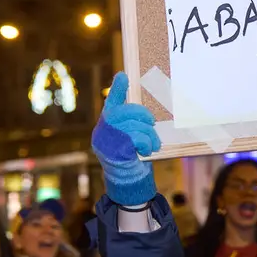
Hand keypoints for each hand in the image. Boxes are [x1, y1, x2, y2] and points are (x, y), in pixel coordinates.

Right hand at [91, 72, 161, 206]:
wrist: (126, 180)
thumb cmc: (130, 156)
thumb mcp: (129, 137)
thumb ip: (132, 123)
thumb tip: (142, 112)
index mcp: (106, 123)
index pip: (111, 102)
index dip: (117, 89)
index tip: (123, 76)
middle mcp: (103, 129)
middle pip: (128, 112)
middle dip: (144, 116)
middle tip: (153, 125)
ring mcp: (108, 140)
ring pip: (136, 126)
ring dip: (150, 135)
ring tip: (153, 145)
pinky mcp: (116, 150)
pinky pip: (137, 138)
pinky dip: (147, 143)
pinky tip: (147, 150)